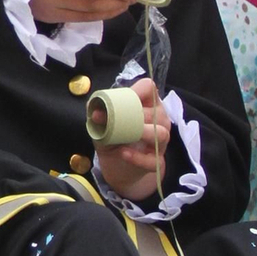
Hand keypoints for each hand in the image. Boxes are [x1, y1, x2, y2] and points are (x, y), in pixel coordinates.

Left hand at [96, 76, 173, 202]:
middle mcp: (158, 121)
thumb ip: (97, 114)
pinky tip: (124, 153)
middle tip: (115, 120)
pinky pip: (153, 159)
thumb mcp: (101, 124)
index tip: (125, 97)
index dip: (139, 90)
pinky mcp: (157, 161)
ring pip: (161, 133)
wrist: (117, 167)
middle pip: (156, 113)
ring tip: (125, 136)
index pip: (149, 88)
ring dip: (143, 133)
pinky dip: (138, 157)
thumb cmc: (113, 139)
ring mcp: (160, 142)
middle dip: (135, 114)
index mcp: (146, 105)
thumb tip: (94, 109)